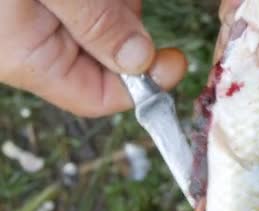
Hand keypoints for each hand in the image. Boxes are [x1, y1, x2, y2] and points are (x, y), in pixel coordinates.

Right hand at [0, 0, 187, 116]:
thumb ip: (94, 22)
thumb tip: (141, 61)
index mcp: (26, 55)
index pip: (96, 96)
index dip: (141, 85)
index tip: (175, 60)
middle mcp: (33, 40)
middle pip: (107, 51)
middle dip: (124, 20)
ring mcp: (41, 13)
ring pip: (105, 16)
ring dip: (115, 0)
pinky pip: (90, 0)